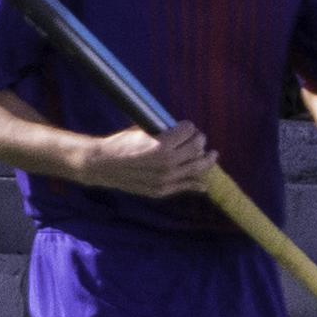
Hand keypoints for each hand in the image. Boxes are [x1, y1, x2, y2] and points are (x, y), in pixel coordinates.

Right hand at [76, 122, 215, 198]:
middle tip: (199, 138)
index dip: (188, 126)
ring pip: (197, 167)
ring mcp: (166, 178)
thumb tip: (182, 131)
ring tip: (212, 155)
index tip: (187, 126)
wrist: (103, 165)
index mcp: (163, 144)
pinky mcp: (162, 190)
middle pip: (197, 148)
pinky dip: (197, 184)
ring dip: (207, 159)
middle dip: (200, 139)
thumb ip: (164, 131)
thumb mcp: (143, 130)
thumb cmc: (122, 143)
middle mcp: (168, 163)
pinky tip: (203, 183)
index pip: (189, 131)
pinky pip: (186, 186)